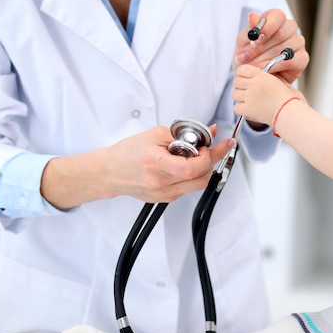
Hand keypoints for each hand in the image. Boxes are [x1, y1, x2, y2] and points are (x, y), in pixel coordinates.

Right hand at [40, 126, 233, 208]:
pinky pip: (187, 188)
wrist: (109, 172)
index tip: (222, 144)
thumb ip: (182, 135)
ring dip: (204, 169)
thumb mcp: (155, 135)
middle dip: (212, 161)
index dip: (211, 156)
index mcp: (156, 165)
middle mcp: (160, 184)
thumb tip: (208, 133)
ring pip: (197, 185)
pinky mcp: (165, 199)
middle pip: (200, 178)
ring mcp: (163, 194)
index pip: (192, 167)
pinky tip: (187, 165)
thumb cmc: (128, 152)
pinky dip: (193, 176)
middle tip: (215, 147)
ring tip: (200, 155)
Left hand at [233, 9, 308, 83]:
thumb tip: (252, 17)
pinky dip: (274, 67)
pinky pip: (290, 61)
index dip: (266, 28)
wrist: (254, 76)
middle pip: (281, 33)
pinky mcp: (303, 58)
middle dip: (261, 48)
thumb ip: (249, 31)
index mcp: (276, 19)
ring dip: (265, 59)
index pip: (277, 16)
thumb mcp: (243, 43)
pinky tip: (264, 71)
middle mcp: (290, 28)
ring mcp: (298, 43)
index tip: (254, 41)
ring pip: (284, 49)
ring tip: (251, 67)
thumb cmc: (250, 56)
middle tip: (245, 58)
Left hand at [233, 64, 303, 126]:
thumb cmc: (289, 99)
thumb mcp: (279, 81)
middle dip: (241, 86)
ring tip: (250, 101)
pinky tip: (249, 109)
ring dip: (240, 98)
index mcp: (261, 76)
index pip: (242, 69)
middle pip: (236, 81)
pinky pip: (236, 107)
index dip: (242, 74)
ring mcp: (250, 97)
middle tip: (248, 91)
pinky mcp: (248, 109)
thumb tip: (256, 75)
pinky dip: (241, 109)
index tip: (245, 78)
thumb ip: (266, 77)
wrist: (290, 113)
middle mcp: (254, 85)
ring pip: (234, 94)